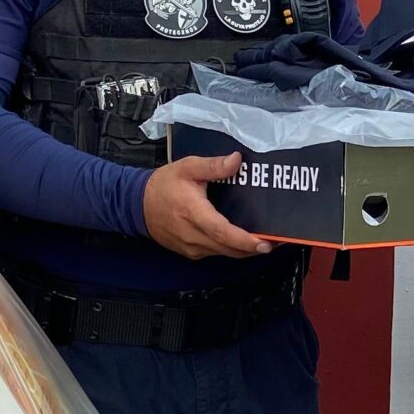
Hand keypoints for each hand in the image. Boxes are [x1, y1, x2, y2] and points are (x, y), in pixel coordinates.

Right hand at [143, 152, 269, 259]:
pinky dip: (232, 249)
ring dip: (245, 251)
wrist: (136, 205)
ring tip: (266, 242)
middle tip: (277, 242)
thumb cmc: (163, 185)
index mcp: (193, 213)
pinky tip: (244, 241)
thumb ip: (213, 165)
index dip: (245, 240)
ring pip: (224, 254)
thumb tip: (237, 160)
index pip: (222, 232)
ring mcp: (192, 248)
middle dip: (253, 248)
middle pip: (228, 248)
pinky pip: (216, 253)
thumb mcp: (187, 167)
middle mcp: (193, 236)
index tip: (265, 243)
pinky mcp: (191, 252)